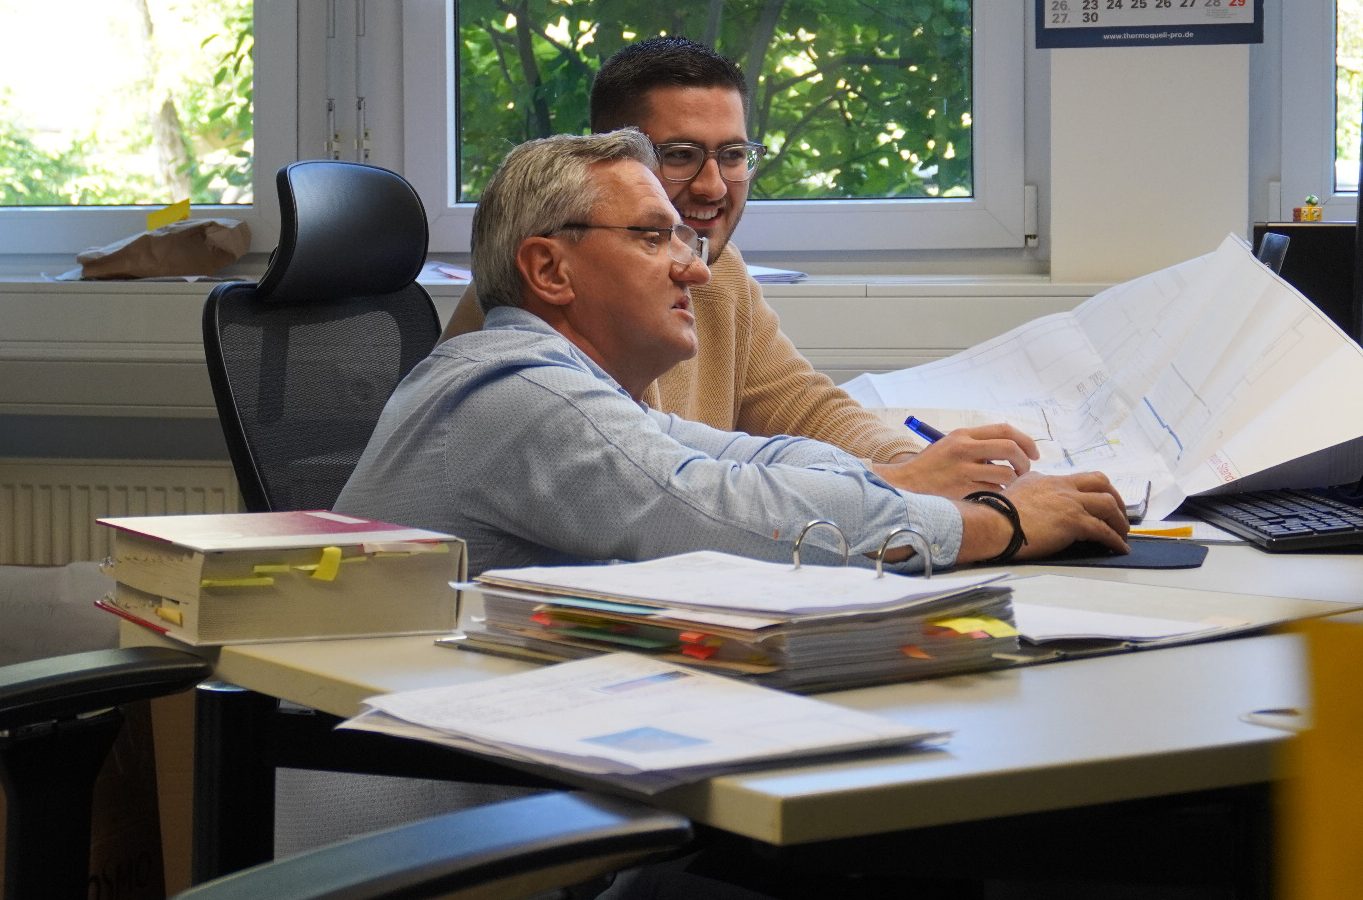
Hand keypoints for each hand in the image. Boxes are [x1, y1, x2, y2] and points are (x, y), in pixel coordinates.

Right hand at [871, 424, 1039, 497]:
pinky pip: (994, 491)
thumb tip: (1012, 450)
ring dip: (1012, 481)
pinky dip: (999, 493)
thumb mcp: (950, 446)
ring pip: (1006, 474)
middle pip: (1010, 449)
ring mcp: (964, 471)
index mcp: (963, 435)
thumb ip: (977, 445)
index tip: (1033, 453)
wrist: (905, 484)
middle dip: (1025, 461)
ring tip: (1006, 484)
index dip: (1026, 441)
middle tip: (1025, 470)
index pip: (1005, 430)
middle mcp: (964, 449)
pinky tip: (991, 494)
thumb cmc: (930, 467)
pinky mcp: (963, 490)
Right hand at [957, 471, 1129, 563]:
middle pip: (1101, 482)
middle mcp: (1062, 487)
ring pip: (1108, 504)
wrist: (995, 523)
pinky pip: (1103, 530)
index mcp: (1048, 479)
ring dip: (1119, 519)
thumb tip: (1029, 490)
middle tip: (1118, 512)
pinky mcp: (1074, 522)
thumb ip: (1028, 487)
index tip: (1095, 501)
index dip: (1092, 490)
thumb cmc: (997, 513)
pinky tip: (1119, 548)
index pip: (1078, 479)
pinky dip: (1115, 539)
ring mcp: (1071, 503)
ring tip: (1122, 532)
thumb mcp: (1014, 489)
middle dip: (1115, 497)